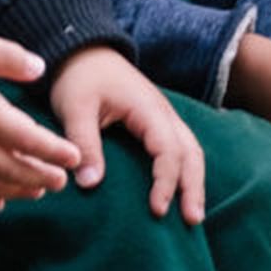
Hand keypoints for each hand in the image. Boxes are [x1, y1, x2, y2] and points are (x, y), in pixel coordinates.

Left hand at [50, 45, 204, 223]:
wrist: (86, 51)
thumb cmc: (80, 79)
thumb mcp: (76, 108)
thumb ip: (86, 143)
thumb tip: (92, 183)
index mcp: (148, 108)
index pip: (168, 149)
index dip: (165, 180)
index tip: (157, 209)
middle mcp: (163, 112)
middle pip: (190, 150)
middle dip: (193, 185)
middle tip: (192, 219)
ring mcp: (163, 115)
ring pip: (190, 148)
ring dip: (194, 179)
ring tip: (193, 213)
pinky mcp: (156, 120)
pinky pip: (180, 146)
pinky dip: (186, 169)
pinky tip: (181, 189)